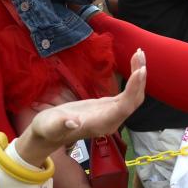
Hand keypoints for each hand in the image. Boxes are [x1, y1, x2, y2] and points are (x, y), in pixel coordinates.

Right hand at [17, 51, 145, 165]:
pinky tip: (133, 66)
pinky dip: (132, 79)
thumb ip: (61, 125)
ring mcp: (111, 114)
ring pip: (132, 96)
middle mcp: (111, 121)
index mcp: (100, 125)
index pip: (124, 107)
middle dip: (140, 79)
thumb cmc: (47, 129)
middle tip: (140, 53)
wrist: (46, 134)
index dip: (133, 90)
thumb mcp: (50, 126)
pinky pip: (126, 94)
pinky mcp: (109, 107)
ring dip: (138, 76)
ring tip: (139, 54)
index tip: (140, 71)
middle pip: (134, 100)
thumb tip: (74, 123)